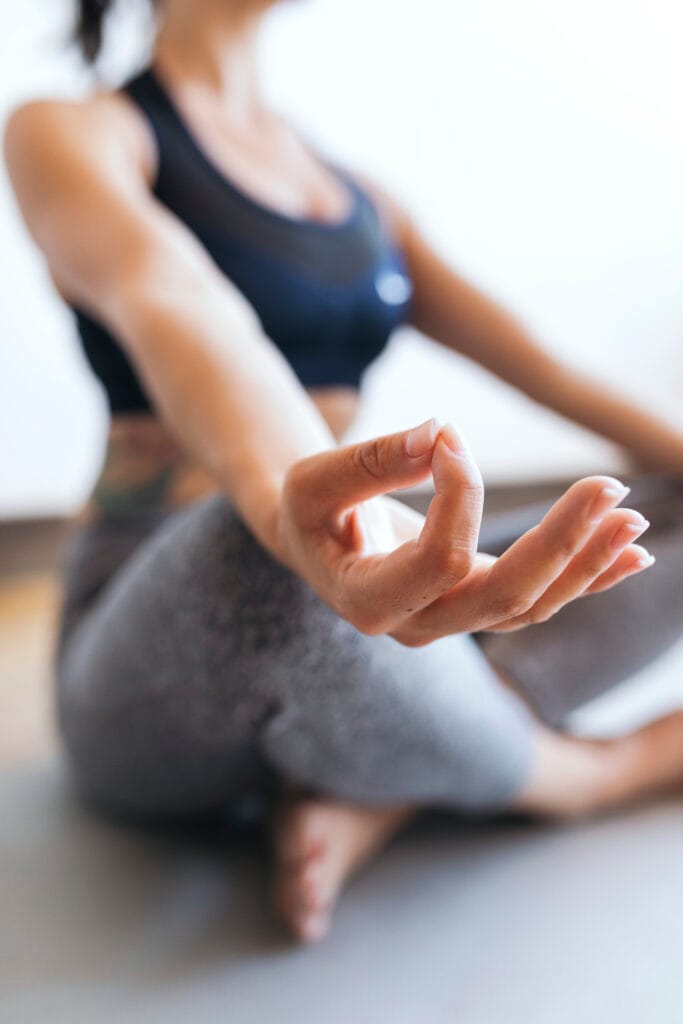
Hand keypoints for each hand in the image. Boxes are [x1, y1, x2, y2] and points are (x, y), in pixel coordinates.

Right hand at [277, 419, 653, 645]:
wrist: (317, 542)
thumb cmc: (311, 511)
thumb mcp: (316, 481)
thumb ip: (371, 460)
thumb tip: (442, 433)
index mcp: (368, 602)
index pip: (440, 560)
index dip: (460, 496)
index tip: (450, 436)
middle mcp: (418, 626)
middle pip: (505, 599)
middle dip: (561, 545)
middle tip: (608, 489)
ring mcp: (453, 620)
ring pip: (532, 606)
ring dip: (587, 562)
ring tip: (632, 517)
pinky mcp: (478, 603)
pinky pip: (540, 600)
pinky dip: (587, 578)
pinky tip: (632, 555)